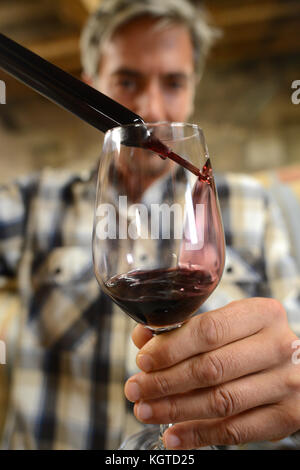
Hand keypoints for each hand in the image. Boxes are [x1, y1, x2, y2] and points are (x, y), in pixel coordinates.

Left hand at [124, 298, 299, 448]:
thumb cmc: (252, 341)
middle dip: (165, 381)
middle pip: (212, 368)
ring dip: (175, 409)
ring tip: (145, 410)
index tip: (143, 360)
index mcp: (262, 314)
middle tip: (135, 388)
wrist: (295, 366)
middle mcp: (279, 346)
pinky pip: (235, 429)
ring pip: (221, 401)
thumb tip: (143, 339)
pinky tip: (173, 434)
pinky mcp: (286, 416)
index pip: (210, 330)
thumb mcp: (226, 324)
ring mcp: (286, 383)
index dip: (171, 347)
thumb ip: (185, 329)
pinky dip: (198, 434)